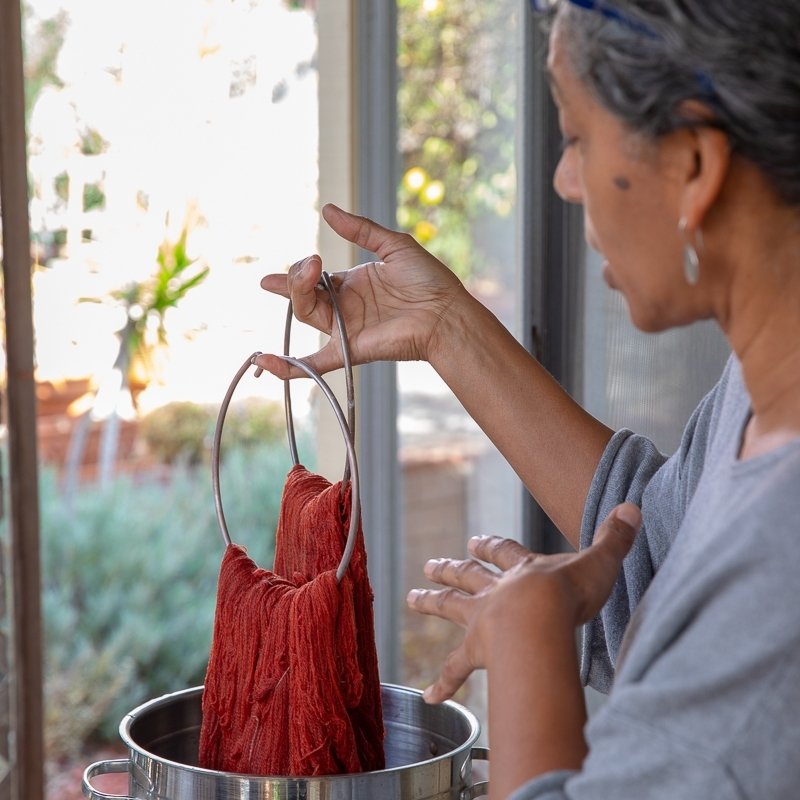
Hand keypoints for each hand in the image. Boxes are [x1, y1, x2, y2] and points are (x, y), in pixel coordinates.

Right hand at [256, 203, 463, 378]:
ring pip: (305, 314)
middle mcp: (344, 308)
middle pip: (303, 295)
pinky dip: (288, 367)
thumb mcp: (394, 245)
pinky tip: (263, 359)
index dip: (298, 270)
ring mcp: (345, 329)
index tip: (303, 259)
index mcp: (352, 285)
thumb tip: (327, 210)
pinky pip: (313, 363)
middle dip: (298, 275)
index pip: (313, 277)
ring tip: (308, 272)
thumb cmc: (429, 280)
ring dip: (297, 293)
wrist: (446, 312)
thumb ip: (361, 229)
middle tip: (311, 263)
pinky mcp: (350, 349)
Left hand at [407, 503, 640, 702]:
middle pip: (468, 576)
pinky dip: (444, 682)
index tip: (474, 541)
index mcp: (524, 572)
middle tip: (429, 566)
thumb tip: (632, 507)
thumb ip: (615, 537)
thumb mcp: (598, 560)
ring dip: (430, 603)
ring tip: (410, 598)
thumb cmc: (571, 591)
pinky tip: (429, 695)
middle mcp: (497, 592)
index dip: (491, 546)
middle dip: (450, 570)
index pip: (504, 552)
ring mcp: (483, 620)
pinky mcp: (479, 652)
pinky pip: (456, 669)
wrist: (541, 617)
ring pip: (450, 608)